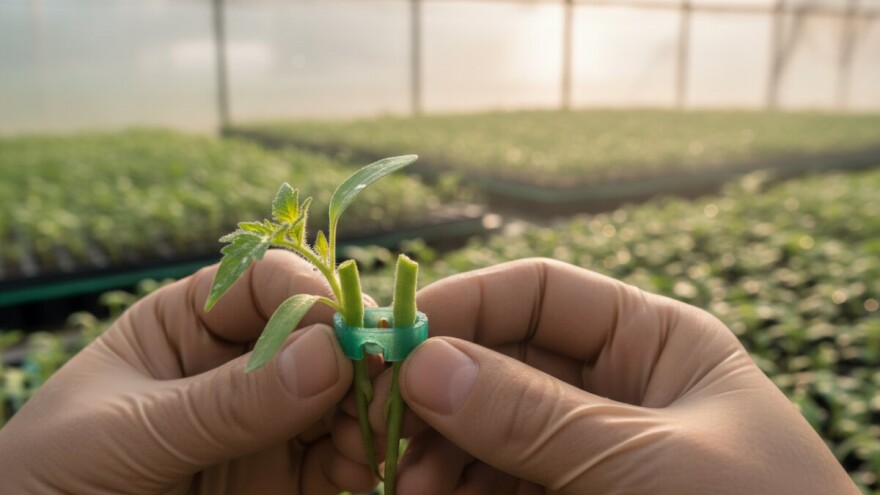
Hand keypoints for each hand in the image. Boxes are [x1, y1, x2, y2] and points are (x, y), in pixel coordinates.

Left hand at [0, 250, 376, 494]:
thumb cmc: (49, 478)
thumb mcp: (128, 432)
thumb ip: (225, 400)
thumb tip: (326, 356)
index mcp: (189, 323)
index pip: (267, 283)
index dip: (310, 295)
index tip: (339, 327)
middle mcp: (241, 364)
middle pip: (320, 337)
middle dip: (355, 351)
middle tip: (382, 376)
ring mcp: (267, 422)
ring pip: (343, 395)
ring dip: (369, 403)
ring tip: (372, 427)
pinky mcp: (286, 477)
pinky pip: (341, 456)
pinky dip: (364, 453)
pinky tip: (364, 460)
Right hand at [378, 258, 857, 493]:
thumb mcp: (644, 459)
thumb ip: (532, 414)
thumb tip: (425, 364)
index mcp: (653, 342)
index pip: (541, 293)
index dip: (467, 303)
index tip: (396, 337)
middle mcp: (612, 389)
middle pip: (502, 361)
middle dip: (441, 387)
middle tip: (380, 418)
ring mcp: (585, 453)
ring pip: (486, 429)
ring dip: (436, 448)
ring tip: (404, 481)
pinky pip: (493, 484)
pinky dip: (454, 488)